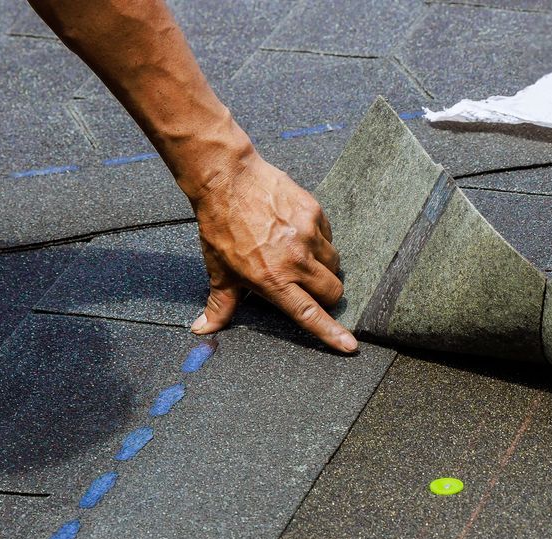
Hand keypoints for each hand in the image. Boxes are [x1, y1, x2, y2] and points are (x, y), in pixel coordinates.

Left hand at [187, 149, 356, 352]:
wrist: (227, 179)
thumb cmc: (220, 227)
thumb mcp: (219, 271)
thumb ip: (219, 305)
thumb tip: (202, 329)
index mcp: (272, 280)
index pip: (309, 313)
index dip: (331, 332)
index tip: (350, 346)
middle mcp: (295, 260)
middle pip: (333, 291)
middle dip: (327, 296)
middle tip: (309, 287)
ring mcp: (308, 235)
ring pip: (334, 263)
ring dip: (324, 267)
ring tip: (299, 256)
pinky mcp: (314, 213)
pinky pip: (329, 235)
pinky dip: (319, 239)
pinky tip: (297, 233)